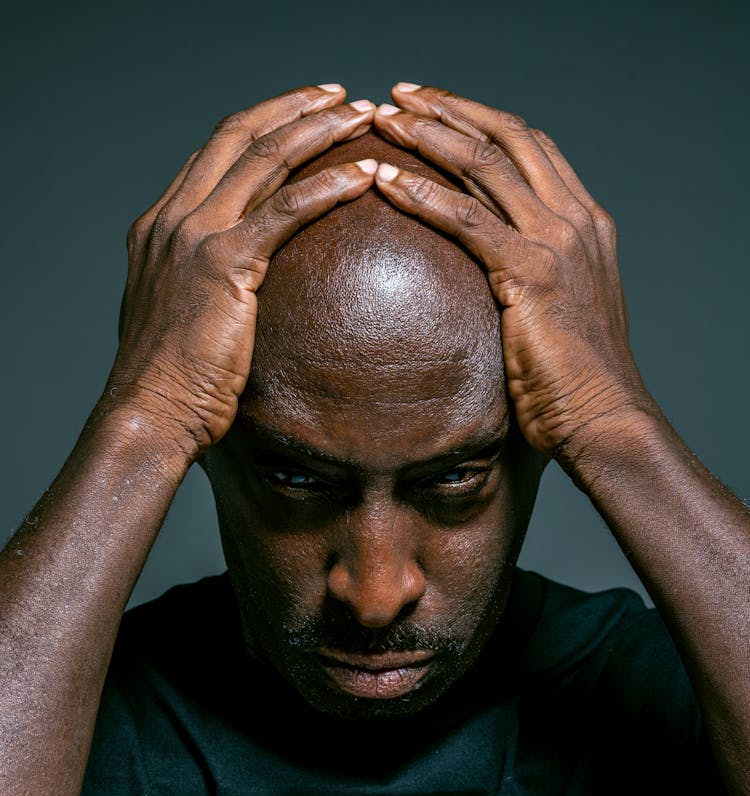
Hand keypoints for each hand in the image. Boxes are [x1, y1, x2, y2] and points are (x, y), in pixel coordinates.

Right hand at [109, 85, 376, 458]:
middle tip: (342, 97)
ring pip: (265, 159)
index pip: (214, 153)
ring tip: (363, 117)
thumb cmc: (169, 382)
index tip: (302, 114)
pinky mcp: (223, 263)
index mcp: (159, 226)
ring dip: (319, 130)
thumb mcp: (178, 317)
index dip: (262, 125)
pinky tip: (366, 173)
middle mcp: (173, 218)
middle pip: (238, 136)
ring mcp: (194, 235)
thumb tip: (234, 294)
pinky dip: (330, 185)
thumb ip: (198, 287)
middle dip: (294, 108)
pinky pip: (288, 210)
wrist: (150, 411)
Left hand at [373, 85, 656, 466]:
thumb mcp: (564, 312)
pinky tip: (385, 181)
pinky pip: (465, 219)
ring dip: (428, 136)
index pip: (531, 147)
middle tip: (399, 96)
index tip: (437, 108)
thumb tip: (499, 279)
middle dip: (449, 109)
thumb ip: (540, 279)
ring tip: (382, 120)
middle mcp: (575, 219)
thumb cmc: (578, 380)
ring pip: (485, 165)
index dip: (481, 121)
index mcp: (586, 222)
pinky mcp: (531, 271)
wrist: (603, 415)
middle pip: (507, 139)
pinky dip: (422, 194)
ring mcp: (557, 241)